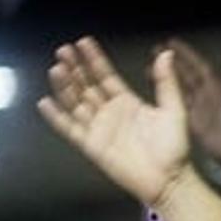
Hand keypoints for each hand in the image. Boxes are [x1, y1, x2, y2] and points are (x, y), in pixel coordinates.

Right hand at [37, 39, 192, 205]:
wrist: (170, 178)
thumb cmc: (174, 147)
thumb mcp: (173, 109)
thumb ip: (166, 82)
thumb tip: (166, 53)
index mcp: (128, 102)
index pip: (106, 76)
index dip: (94, 60)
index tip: (83, 42)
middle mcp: (110, 113)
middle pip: (86, 86)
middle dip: (75, 68)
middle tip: (63, 50)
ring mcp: (99, 129)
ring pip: (76, 103)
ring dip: (65, 86)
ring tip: (56, 68)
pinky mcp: (91, 146)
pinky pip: (70, 129)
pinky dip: (57, 117)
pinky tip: (46, 102)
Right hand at [165, 39, 220, 171]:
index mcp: (219, 87)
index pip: (199, 67)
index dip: (186, 55)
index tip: (171, 42)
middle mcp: (205, 96)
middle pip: (184, 75)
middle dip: (170, 63)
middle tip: (154, 50)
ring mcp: (197, 110)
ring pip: (177, 90)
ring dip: (164, 79)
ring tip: (149, 67)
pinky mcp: (192, 124)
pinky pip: (175, 109)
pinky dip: (164, 100)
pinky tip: (154, 92)